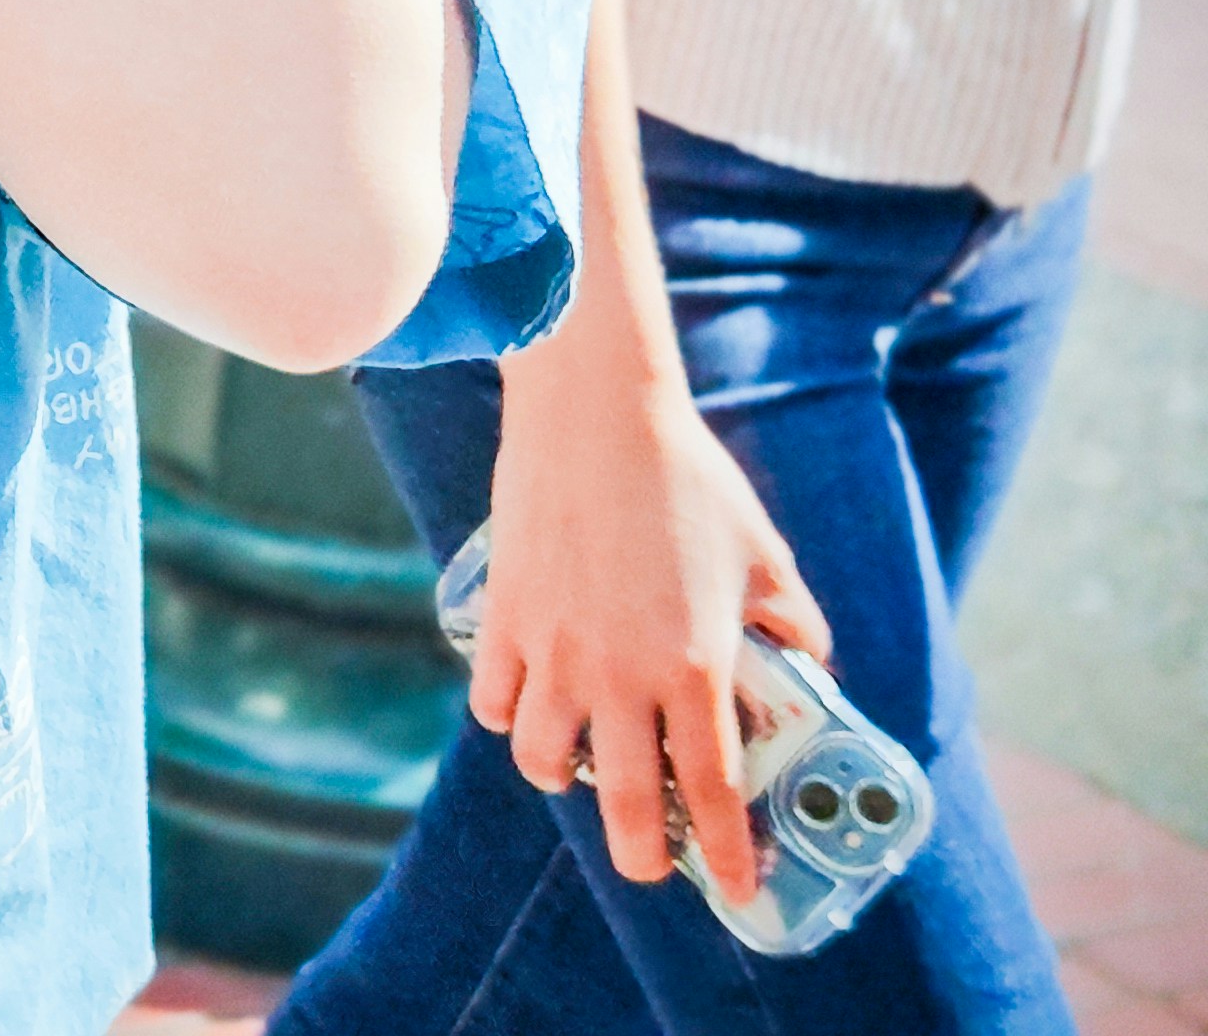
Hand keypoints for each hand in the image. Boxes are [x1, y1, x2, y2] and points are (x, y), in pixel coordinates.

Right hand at [475, 340, 830, 902]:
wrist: (594, 415)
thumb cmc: (689, 480)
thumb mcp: (766, 555)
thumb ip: (793, 621)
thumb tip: (808, 662)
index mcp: (695, 666)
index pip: (715, 791)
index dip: (728, 851)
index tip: (736, 886)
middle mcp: (621, 674)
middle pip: (626, 802)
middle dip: (643, 855)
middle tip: (651, 866)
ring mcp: (554, 649)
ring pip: (542, 759)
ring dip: (565, 779)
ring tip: (580, 770)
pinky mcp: (504, 617)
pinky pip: (493, 697)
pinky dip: (507, 714)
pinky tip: (526, 704)